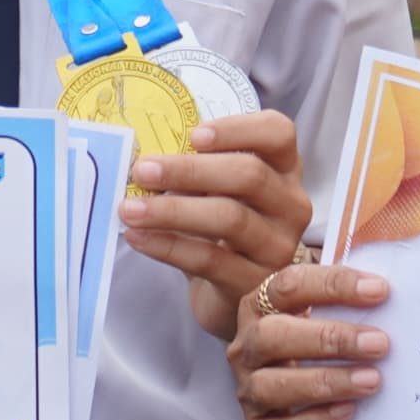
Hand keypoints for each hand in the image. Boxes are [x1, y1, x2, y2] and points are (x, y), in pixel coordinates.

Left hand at [119, 108, 313, 342]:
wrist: (230, 290)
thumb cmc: (218, 224)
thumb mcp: (216, 189)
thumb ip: (193, 167)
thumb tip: (143, 156)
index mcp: (284, 168)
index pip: (279, 133)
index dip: (239, 130)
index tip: (194, 136)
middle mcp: (291, 205)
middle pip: (248, 175)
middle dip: (189, 171)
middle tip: (142, 171)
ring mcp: (278, 246)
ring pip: (229, 219)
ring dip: (171, 211)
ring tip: (129, 209)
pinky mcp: (256, 283)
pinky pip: (209, 260)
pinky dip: (168, 246)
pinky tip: (137, 238)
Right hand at [229, 262, 393, 419]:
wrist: (297, 396)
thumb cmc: (319, 344)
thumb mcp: (325, 313)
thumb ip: (349, 300)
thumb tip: (389, 292)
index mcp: (259, 306)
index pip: (289, 286)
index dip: (333, 285)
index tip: (380, 291)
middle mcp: (247, 346)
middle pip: (272, 336)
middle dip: (329, 339)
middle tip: (379, 343)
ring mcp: (248, 389)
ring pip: (271, 386)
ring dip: (325, 382)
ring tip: (371, 380)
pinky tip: (347, 412)